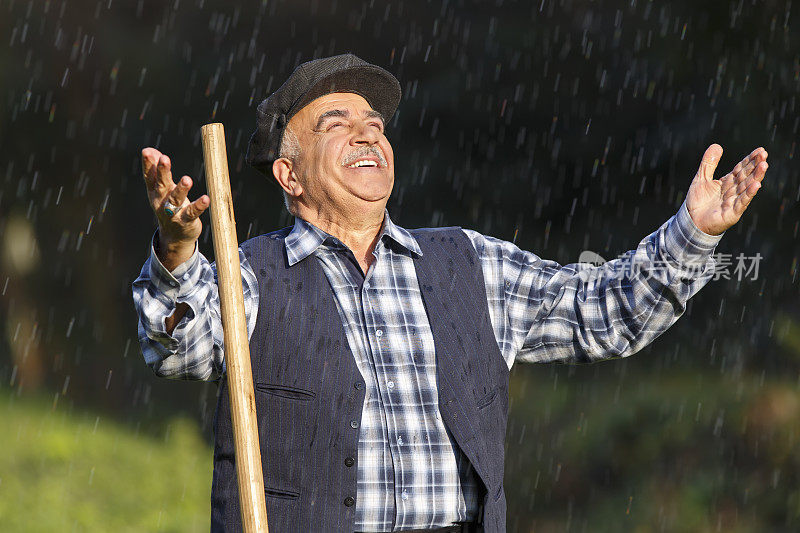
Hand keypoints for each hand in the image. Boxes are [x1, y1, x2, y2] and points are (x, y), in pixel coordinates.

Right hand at [141, 147, 209, 267]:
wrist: (175, 237)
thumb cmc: (168, 207)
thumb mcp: (161, 189)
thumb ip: (158, 170)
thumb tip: (150, 150)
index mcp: (155, 192)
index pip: (150, 177)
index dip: (148, 165)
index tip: (147, 152)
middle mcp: (161, 201)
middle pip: (161, 185)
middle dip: (163, 172)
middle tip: (164, 159)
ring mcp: (173, 212)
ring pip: (176, 199)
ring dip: (181, 189)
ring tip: (187, 179)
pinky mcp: (186, 221)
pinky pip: (192, 212)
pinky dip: (199, 206)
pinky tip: (206, 199)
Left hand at [685, 144, 767, 235]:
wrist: (690, 222)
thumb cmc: (697, 202)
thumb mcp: (701, 178)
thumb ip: (708, 163)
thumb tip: (717, 145)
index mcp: (727, 182)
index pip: (740, 169)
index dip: (750, 160)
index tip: (760, 150)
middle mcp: (733, 191)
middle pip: (746, 176)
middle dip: (755, 166)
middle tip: (764, 154)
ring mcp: (734, 202)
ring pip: (746, 187)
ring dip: (756, 177)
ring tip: (764, 165)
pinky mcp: (732, 213)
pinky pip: (742, 202)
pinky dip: (749, 194)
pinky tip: (756, 185)